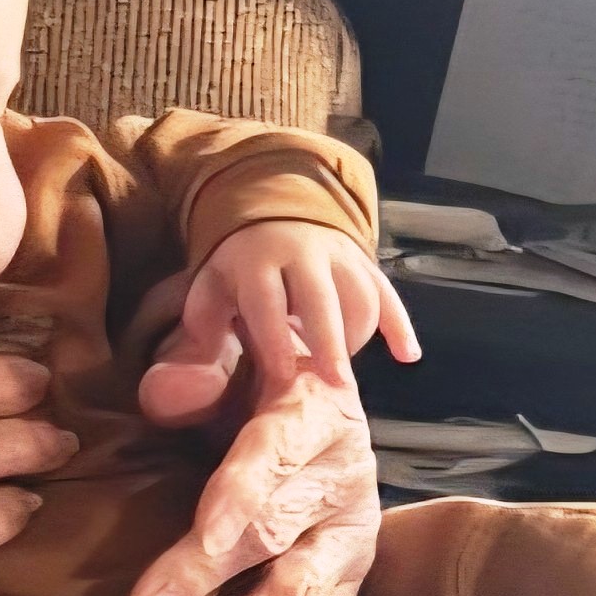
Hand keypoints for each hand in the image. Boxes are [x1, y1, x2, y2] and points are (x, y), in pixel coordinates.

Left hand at [123, 362, 382, 595]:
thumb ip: (195, 366)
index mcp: (314, 405)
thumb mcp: (231, 346)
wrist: (323, 379)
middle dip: (205, 579)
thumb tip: (158, 395)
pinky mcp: (352, 575)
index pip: (274, 449)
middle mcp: (344, 470)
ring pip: (301, 590)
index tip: (205, 532)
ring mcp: (352, 530)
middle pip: (274, 532)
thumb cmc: (257, 367)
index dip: (241, 490)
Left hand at [138, 216, 416, 424]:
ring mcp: (339, 256)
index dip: (274, 338)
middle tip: (336, 384)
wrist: (277, 212)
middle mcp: (302, 254)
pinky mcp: (365, 262)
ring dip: (358, 335)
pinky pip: (388, 291)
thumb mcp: (210, 290)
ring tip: (344, 376)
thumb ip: (202, 331)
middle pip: (320, 298)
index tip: (282, 377)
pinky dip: (400, 323)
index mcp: (257, 260)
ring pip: (360, 294)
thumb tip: (186, 376)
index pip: (266, 300)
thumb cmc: (238, 268)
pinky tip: (408, 356)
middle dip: (329, 340)